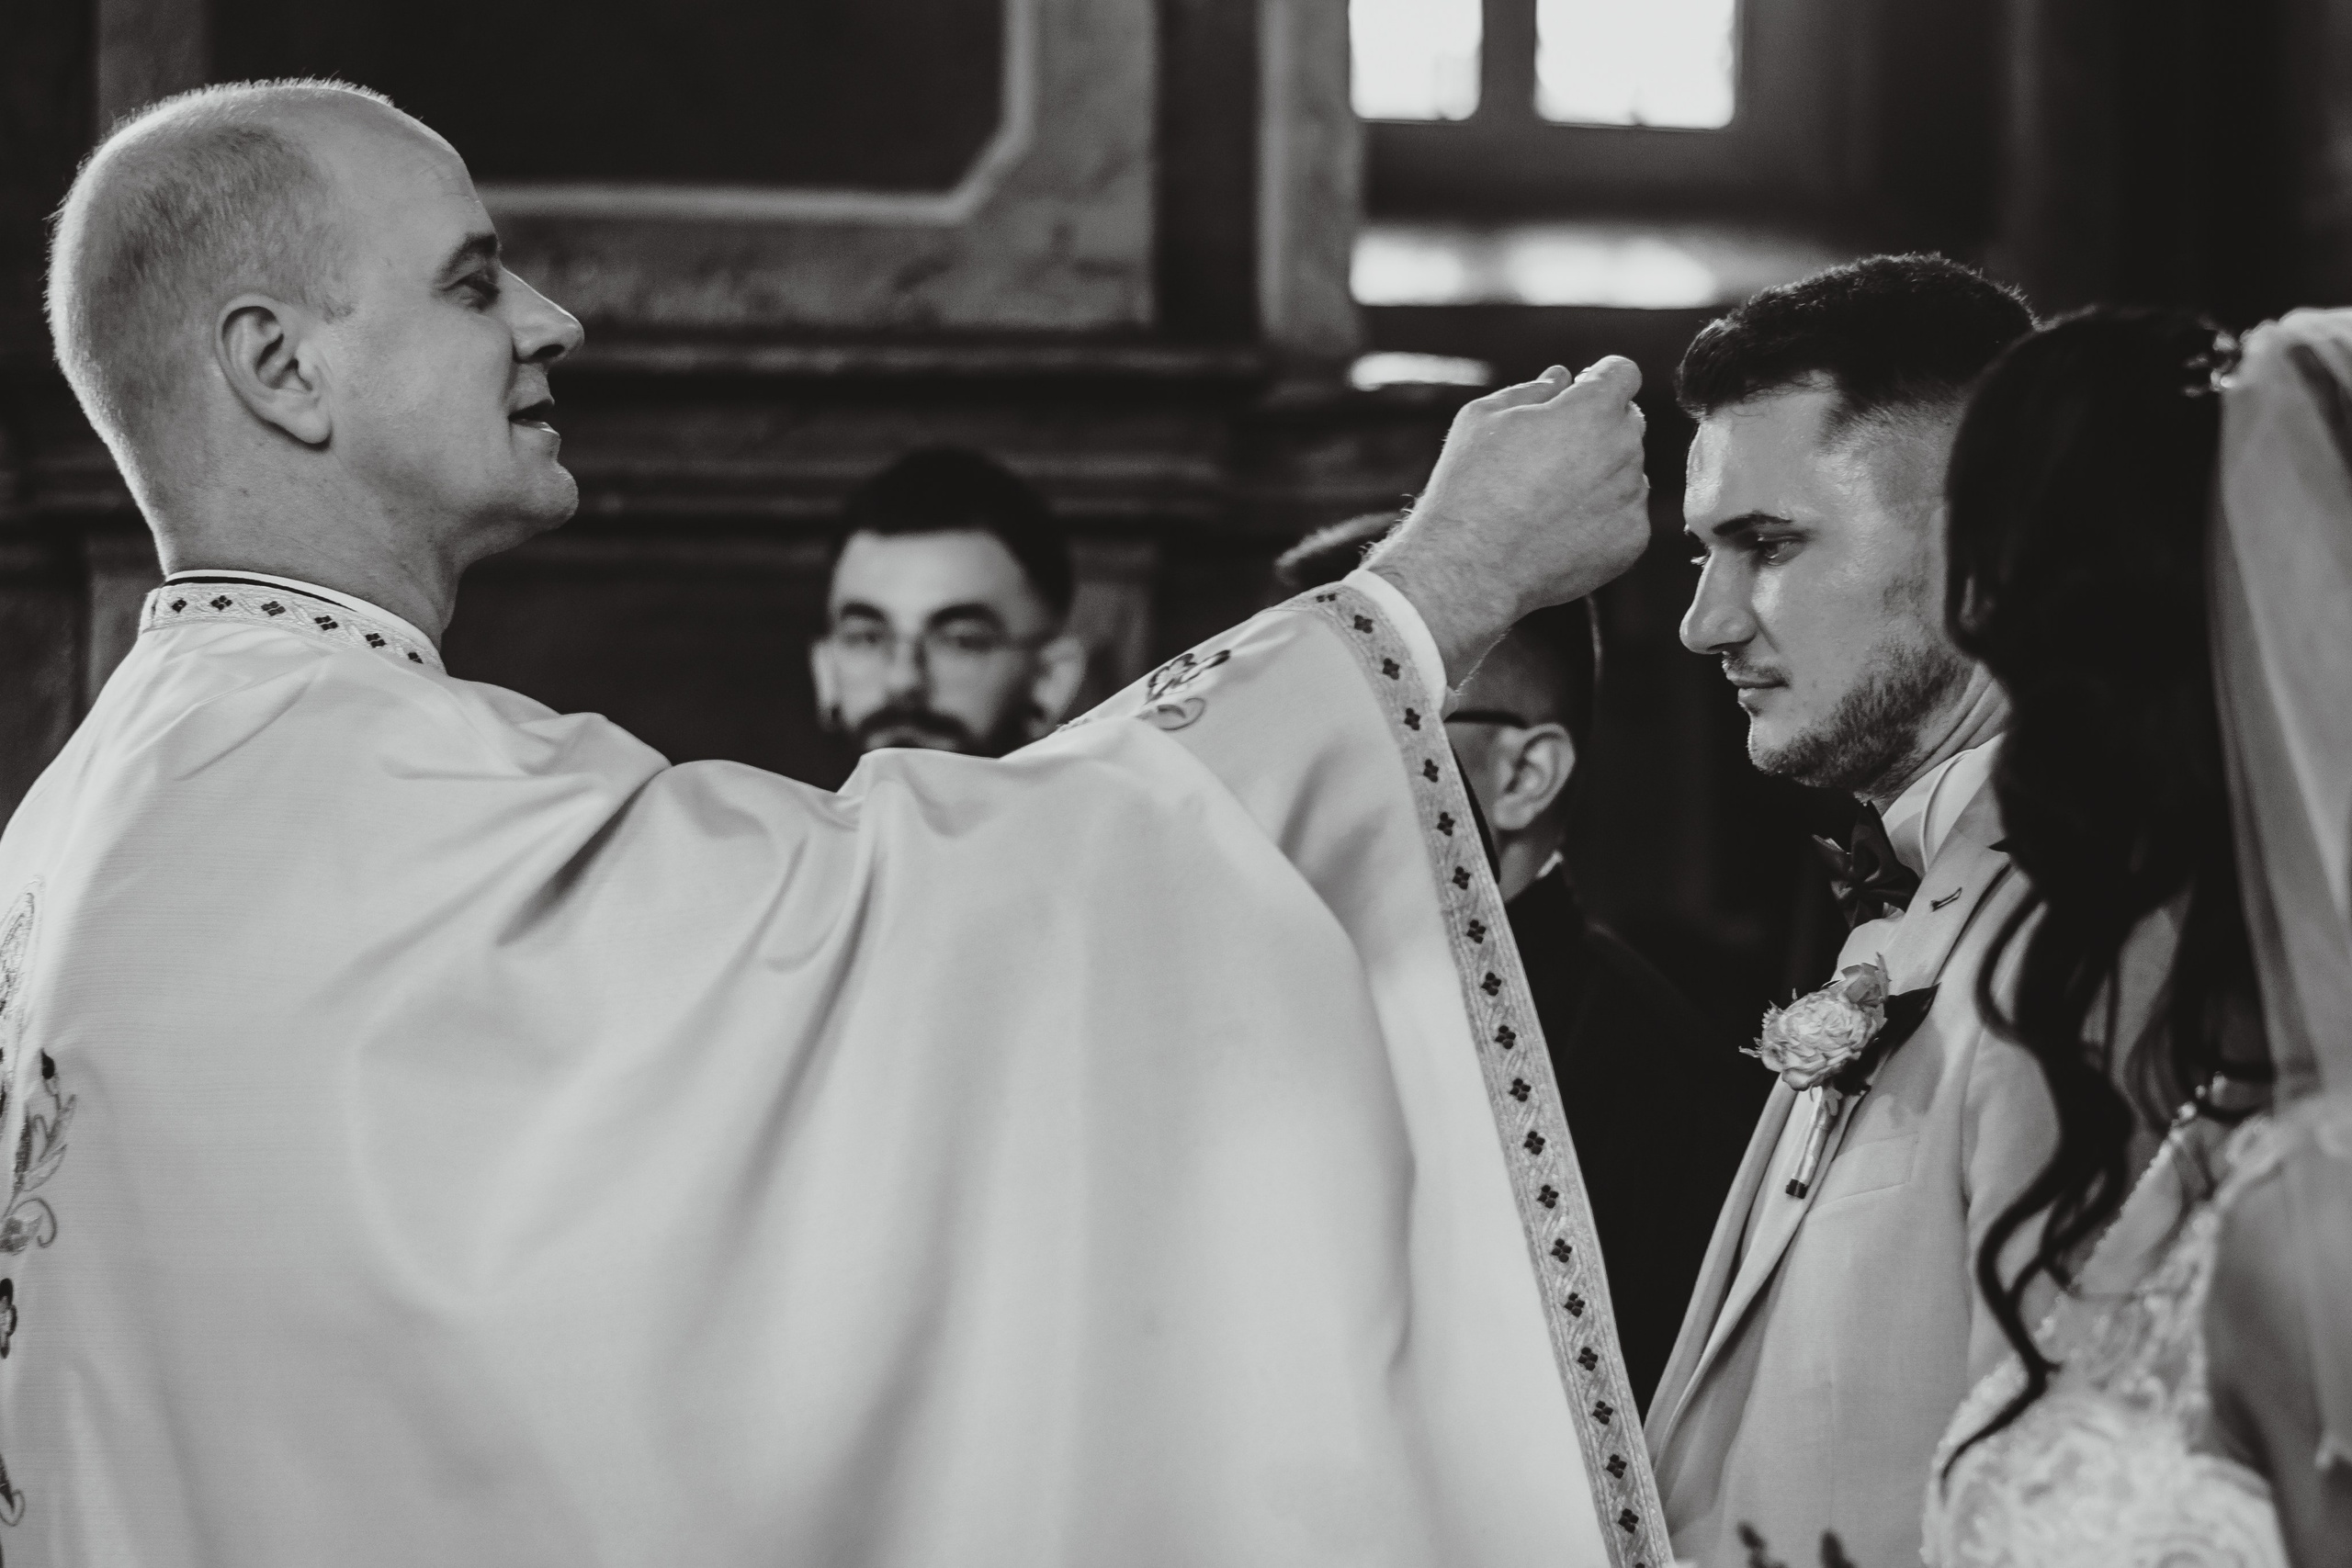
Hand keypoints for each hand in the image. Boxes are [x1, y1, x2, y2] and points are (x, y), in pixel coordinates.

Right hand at [1369, 358, 1649, 681]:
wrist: (1472, 565)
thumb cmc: (1470, 485)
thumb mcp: (1483, 418)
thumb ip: (1531, 390)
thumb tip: (1561, 379)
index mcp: (1593, 410)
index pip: (1623, 374)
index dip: (1599, 379)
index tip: (1578, 395)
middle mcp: (1624, 449)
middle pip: (1628, 422)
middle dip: (1597, 427)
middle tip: (1549, 456)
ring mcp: (1631, 497)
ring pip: (1627, 471)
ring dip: (1601, 474)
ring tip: (1548, 499)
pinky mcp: (1632, 539)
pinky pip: (1625, 514)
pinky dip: (1601, 518)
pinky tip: (1559, 529)